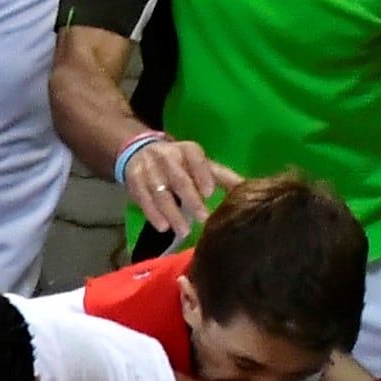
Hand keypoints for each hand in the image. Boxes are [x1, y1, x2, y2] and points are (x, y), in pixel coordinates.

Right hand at [116, 130, 233, 239]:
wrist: (140, 152)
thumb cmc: (179, 163)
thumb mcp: (199, 164)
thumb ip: (220, 177)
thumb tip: (247, 187)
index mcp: (187, 150)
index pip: (196, 160)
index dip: (202, 175)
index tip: (209, 193)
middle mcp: (167, 156)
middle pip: (179, 179)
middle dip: (190, 199)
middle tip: (202, 218)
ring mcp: (148, 169)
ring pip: (161, 193)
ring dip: (172, 212)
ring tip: (183, 231)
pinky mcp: (134, 182)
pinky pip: (143, 200)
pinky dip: (153, 214)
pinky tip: (163, 227)